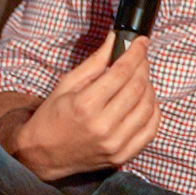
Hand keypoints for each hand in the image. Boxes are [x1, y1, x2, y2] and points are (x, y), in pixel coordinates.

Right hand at [9, 37, 161, 180]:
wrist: (41, 155)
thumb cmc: (52, 117)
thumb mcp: (66, 84)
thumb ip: (94, 62)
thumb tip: (116, 39)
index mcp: (85, 105)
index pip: (121, 72)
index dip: (135, 53)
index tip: (142, 42)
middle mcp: (103, 126)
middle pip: (137, 88)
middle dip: (143, 67)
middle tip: (141, 58)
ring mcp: (116, 143)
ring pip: (148, 107)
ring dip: (149, 88)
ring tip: (140, 79)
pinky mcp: (124, 155)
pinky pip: (151, 130)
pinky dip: (154, 111)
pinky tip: (146, 101)